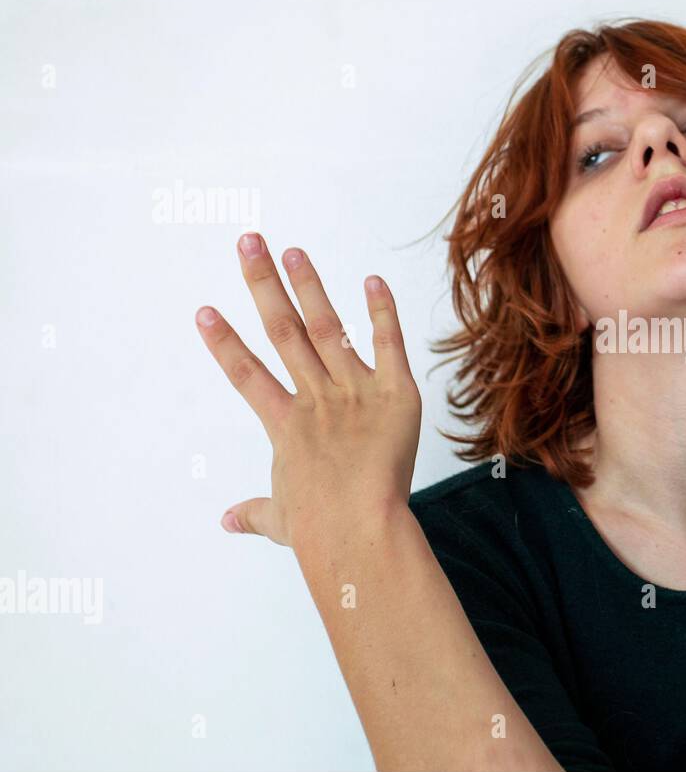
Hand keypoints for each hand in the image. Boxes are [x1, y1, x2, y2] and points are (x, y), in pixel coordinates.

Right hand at [195, 232, 420, 549]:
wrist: (359, 528)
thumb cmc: (321, 529)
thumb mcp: (282, 519)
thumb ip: (257, 512)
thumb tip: (228, 520)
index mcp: (285, 425)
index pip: (246, 374)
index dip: (224, 342)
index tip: (204, 310)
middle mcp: (316, 399)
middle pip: (283, 331)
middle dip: (263, 284)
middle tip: (249, 242)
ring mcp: (355, 393)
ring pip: (327, 329)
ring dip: (309, 287)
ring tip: (292, 251)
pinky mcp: (395, 395)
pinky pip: (388, 345)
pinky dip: (381, 312)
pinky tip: (373, 280)